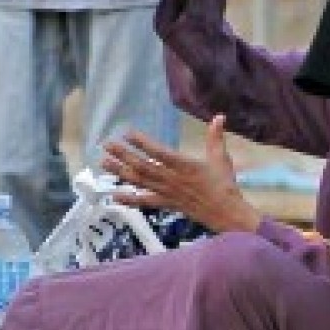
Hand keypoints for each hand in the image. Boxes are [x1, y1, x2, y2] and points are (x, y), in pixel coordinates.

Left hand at [103, 115, 260, 233]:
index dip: (143, 143)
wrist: (225, 213)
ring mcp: (167, 192)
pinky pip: (145, 201)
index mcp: (185, 166)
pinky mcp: (166, 204)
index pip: (160, 152)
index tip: (128, 133)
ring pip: (140, 181)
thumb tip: (219, 116)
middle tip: (107, 145)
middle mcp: (172, 179)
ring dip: (121, 172)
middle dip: (124, 155)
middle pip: (144, 166)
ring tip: (104, 163)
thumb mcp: (221, 158)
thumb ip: (216, 137)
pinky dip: (130, 199)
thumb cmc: (224, 184)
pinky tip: (114, 195)